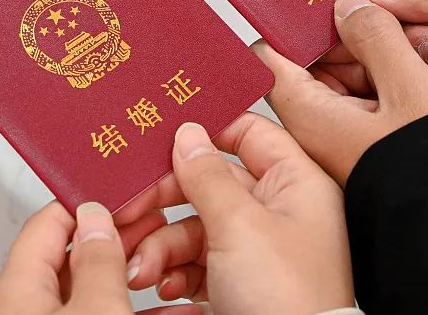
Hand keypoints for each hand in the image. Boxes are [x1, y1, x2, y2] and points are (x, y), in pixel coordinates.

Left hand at [0, 201, 198, 314]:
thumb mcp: (97, 311)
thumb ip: (98, 261)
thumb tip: (96, 218)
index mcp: (16, 290)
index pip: (50, 222)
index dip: (93, 201)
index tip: (129, 193)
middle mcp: (27, 308)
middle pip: (76, 255)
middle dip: (124, 237)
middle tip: (160, 223)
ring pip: (97, 290)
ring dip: (140, 274)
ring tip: (175, 262)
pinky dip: (142, 308)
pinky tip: (177, 306)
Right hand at [120, 115, 354, 314]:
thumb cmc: (287, 299)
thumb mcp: (238, 226)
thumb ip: (207, 175)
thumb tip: (187, 135)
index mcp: (295, 184)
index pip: (250, 132)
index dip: (208, 129)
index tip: (164, 137)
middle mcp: (279, 212)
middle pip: (210, 182)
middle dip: (165, 201)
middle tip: (131, 210)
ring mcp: (258, 250)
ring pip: (195, 227)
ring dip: (161, 245)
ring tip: (142, 269)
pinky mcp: (240, 283)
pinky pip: (197, 263)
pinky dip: (174, 272)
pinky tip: (164, 287)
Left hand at [262, 0, 427, 184]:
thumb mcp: (409, 87)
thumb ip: (376, 37)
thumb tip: (347, 7)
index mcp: (314, 116)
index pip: (282, 57)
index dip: (304, 22)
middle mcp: (334, 132)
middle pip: (351, 63)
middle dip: (401, 43)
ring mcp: (369, 144)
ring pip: (395, 85)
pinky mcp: (403, 153)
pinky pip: (419, 113)